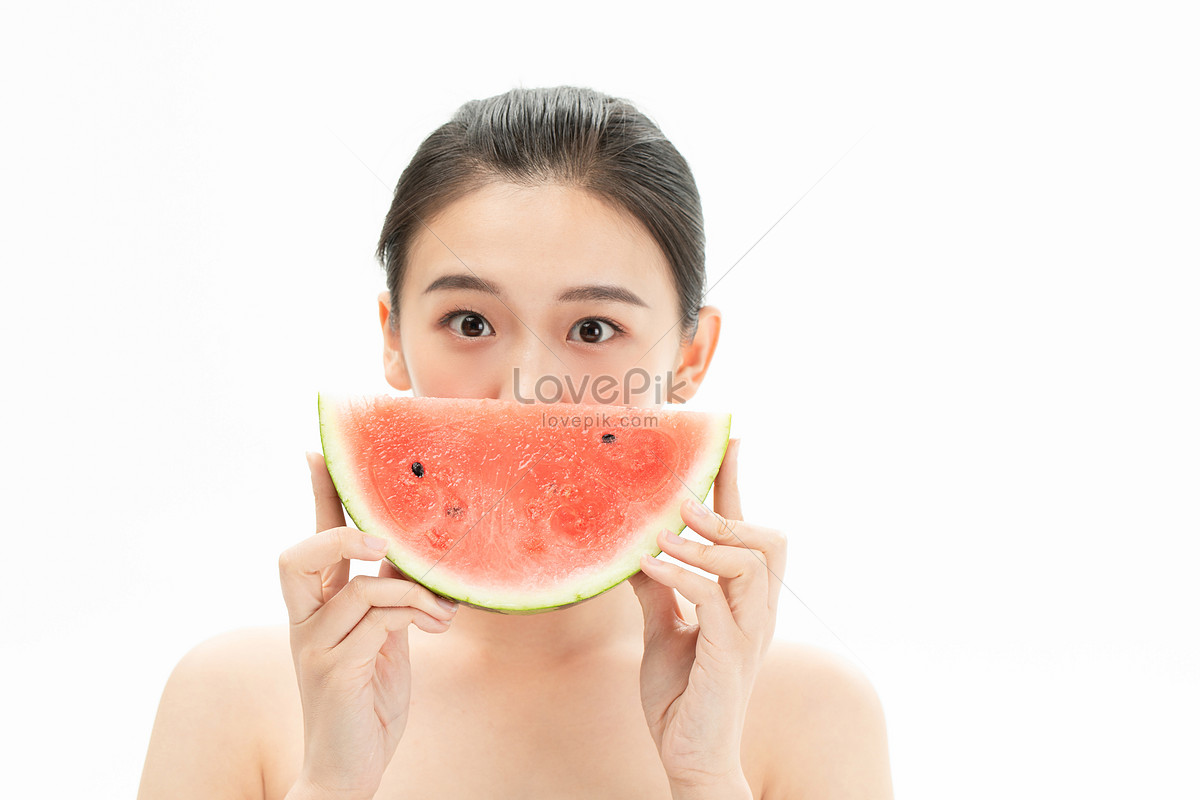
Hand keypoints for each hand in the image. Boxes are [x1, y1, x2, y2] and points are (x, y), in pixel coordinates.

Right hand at [279, 452, 459, 799]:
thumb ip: (387, 594)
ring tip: (441, 608)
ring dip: (410, 589)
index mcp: (317, 609)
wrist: (350, 768)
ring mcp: (316, 646)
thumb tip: (412, 552)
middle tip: (379, 538)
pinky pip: (378, 618)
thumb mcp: (384, 637)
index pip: (313, 541)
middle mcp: (305, 622)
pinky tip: (437, 625)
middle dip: (337, 530)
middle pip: (297, 556)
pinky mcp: (335, 669)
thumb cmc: (368, 699)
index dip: (316, 497)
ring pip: (357, 586)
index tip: (314, 451)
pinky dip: (415, 612)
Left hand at [628, 439, 786, 793]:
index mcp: (743, 601)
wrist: (690, 754)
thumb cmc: (683, 694)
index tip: (729, 441)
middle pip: (770, 539)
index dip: (738, 486)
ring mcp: (748, 633)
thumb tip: (634, 547)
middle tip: (683, 499)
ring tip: (660, 536)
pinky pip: (714, 597)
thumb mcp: (664, 630)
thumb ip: (658, 589)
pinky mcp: (730, 655)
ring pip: (749, 560)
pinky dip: (682, 574)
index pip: (747, 531)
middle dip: (729, 509)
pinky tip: (651, 567)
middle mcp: (756, 611)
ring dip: (703, 541)